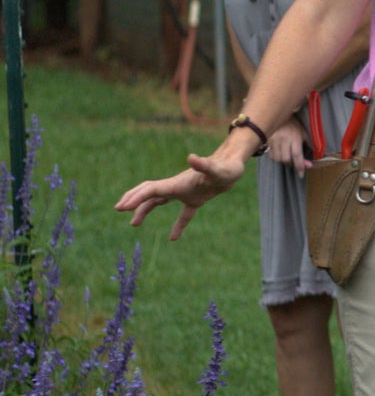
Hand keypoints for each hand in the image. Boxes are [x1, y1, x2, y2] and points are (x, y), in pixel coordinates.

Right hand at [115, 138, 250, 240]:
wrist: (235, 166)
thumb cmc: (227, 168)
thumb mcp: (216, 170)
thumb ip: (203, 165)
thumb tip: (190, 157)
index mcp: (178, 183)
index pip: (151, 191)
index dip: (136, 198)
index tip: (122, 208)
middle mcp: (177, 186)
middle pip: (149, 192)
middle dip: (133, 200)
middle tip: (119, 209)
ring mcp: (186, 192)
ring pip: (159, 201)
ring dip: (145, 210)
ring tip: (134, 224)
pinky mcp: (197, 198)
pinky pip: (184, 214)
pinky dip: (177, 225)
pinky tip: (173, 238)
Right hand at [265, 121, 310, 171]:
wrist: (279, 115)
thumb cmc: (294, 125)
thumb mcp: (303, 133)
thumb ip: (308, 145)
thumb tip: (309, 161)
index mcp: (295, 137)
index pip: (297, 155)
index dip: (300, 166)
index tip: (301, 175)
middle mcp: (284, 140)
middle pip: (286, 159)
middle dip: (291, 164)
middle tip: (295, 164)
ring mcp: (275, 140)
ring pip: (278, 159)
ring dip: (284, 162)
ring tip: (288, 158)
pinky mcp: (267, 141)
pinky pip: (271, 155)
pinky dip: (276, 158)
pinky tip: (280, 154)